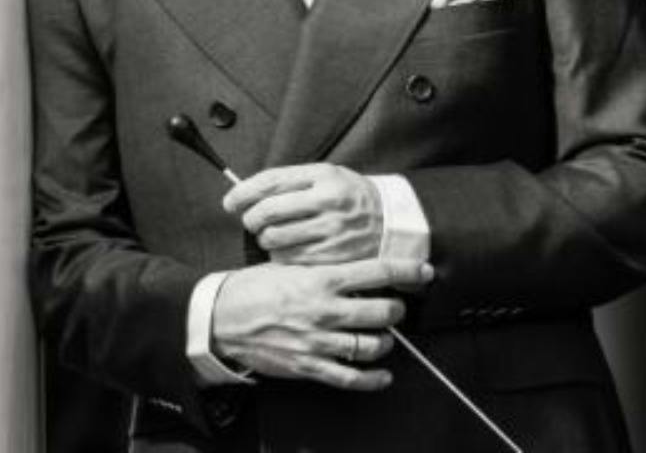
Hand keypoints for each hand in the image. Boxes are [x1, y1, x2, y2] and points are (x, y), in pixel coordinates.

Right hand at [211, 257, 431, 388]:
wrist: (222, 318)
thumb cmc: (255, 288)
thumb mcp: (289, 266)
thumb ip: (324, 268)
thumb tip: (357, 268)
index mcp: (322, 279)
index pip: (377, 272)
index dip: (406, 271)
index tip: (423, 272)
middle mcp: (325, 310)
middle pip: (382, 311)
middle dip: (396, 310)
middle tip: (396, 307)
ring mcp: (319, 341)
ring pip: (371, 345)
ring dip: (385, 342)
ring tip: (384, 337)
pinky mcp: (310, 366)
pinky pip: (350, 377)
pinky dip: (373, 379)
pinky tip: (382, 375)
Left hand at [224, 163, 382, 264]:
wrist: (391, 221)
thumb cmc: (350, 196)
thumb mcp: (327, 175)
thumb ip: (291, 181)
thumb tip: (246, 193)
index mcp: (323, 176)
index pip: (271, 181)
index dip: (244, 192)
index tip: (230, 201)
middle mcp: (327, 202)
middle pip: (268, 212)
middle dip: (251, 218)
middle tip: (252, 221)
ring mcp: (331, 231)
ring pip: (275, 238)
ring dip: (265, 238)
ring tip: (271, 235)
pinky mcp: (333, 257)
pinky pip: (290, 259)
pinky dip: (280, 255)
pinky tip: (288, 249)